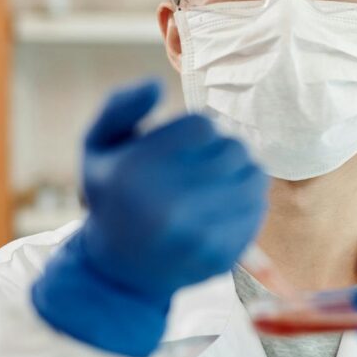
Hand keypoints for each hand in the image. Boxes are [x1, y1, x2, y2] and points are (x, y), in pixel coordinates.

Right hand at [32, 79, 267, 356]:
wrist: (120, 272)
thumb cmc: (113, 197)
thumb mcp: (98, 146)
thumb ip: (120, 107)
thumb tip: (156, 84)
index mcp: (135, 172)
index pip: (203, 126)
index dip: (199, 130)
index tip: (186, 144)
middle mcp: (167, 205)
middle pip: (233, 148)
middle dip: (223, 149)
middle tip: (206, 162)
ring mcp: (198, 234)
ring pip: (253, 175)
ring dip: (241, 172)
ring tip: (218, 181)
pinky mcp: (222, 255)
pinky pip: (258, 207)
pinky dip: (247, 201)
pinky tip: (224, 207)